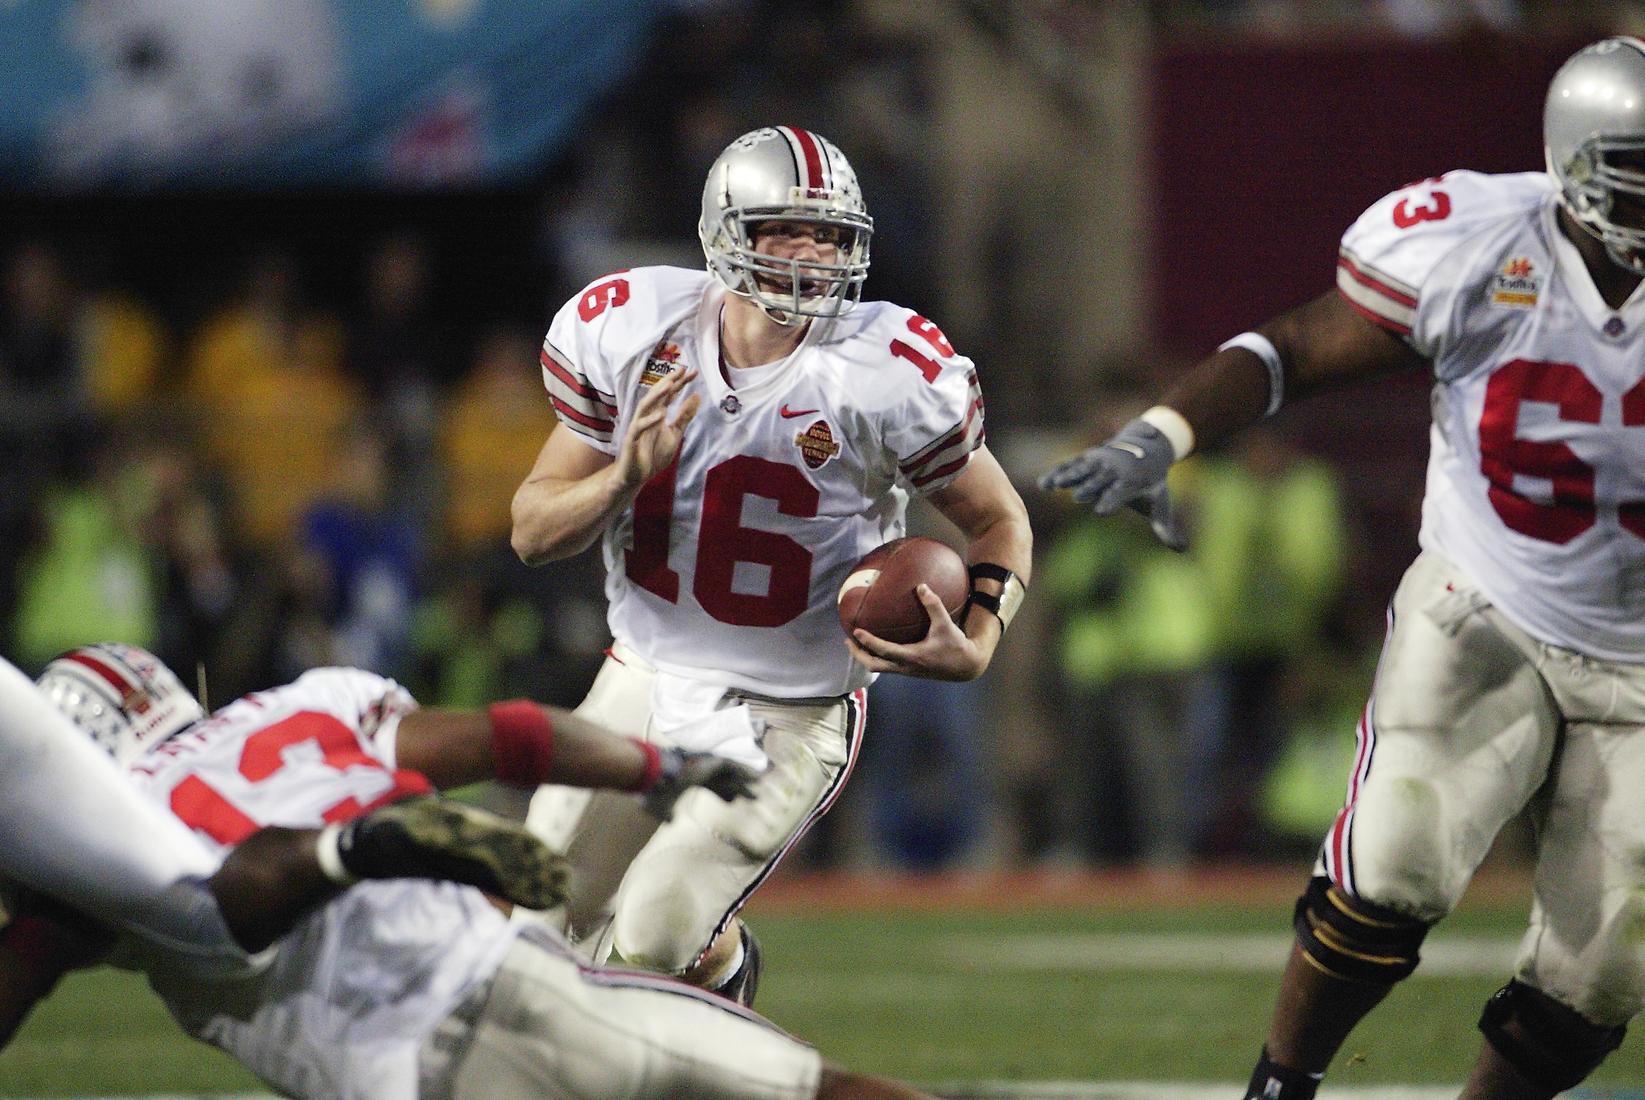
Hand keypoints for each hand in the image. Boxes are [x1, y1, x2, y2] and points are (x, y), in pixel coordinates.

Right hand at [615, 369, 700, 488]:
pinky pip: (639, 427)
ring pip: (645, 406)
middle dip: (669, 382)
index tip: (693, 372)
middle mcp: (647, 416)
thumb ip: (684, 416)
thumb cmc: (654, 454)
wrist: (637, 476)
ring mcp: (638, 427)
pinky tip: (661, 414)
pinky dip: (649, 420)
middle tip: (682, 370)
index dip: (680, 383)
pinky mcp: (631, 440)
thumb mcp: (675, 434)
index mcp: (657, 414)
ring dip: (657, 395)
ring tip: (670, 385)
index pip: (669, 394)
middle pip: (657, 395)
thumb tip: (697, 396)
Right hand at [643, 748, 761, 821]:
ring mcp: (707, 764)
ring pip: (731, 772)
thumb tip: (672, 821)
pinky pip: (733, 765)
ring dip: (744, 780)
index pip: (711, 787)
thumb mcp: (661, 805)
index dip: (723, 795)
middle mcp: (701, 770)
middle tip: (753, 798)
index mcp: (691, 779)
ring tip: (758, 788)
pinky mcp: (712, 761)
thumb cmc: (657, 790)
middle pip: (725, 780)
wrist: (656, 777)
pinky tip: (755, 778)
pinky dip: (744, 771)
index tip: (733, 803)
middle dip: (739, 789)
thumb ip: (666, 814)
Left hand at [846, 584, 987, 681]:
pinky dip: (878, 656)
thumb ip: (934, 605)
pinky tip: (877, 644)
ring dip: (866, 657)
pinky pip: (888, 665)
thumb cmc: (956, 646)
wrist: (966, 667)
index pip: (884, 650)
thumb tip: (922, 586)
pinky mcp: (910, 671)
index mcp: (912, 656)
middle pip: (874, 665)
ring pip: (879, 668)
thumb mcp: (946, 624)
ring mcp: (907, 671)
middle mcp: (906, 667)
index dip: (868, 642)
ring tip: (856, 643)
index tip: (855, 631)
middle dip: (858, 655)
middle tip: (848, 641)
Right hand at [1038, 417, 1186, 550]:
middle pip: (1100, 481)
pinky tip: (1044, 484)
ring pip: (1083, 470)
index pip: (1122, 492)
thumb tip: (1182, 550)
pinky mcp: (1088, 458)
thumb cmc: (1152, 484)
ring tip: (1054, 486)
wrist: (1148, 448)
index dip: (1112, 500)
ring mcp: (1101, 461)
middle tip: (1078, 498)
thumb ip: (1166, 528)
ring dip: (1069, 477)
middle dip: (1090, 488)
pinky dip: (1058, 473)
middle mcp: (1115, 469)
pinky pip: (1071, 465)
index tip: (1101, 511)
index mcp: (1134, 482)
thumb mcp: (1160, 504)